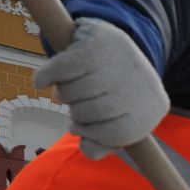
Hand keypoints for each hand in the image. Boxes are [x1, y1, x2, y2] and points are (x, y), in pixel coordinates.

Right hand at [32, 17, 168, 158]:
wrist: (116, 46)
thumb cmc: (116, 91)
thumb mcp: (116, 119)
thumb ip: (102, 143)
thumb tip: (87, 148)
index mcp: (147, 111)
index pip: (111, 136)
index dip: (89, 133)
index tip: (82, 125)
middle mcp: (136, 85)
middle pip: (86, 114)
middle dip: (75, 112)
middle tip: (79, 101)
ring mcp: (117, 61)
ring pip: (70, 93)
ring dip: (63, 93)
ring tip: (74, 84)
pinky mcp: (96, 40)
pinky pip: (60, 69)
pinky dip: (46, 76)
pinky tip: (42, 81)